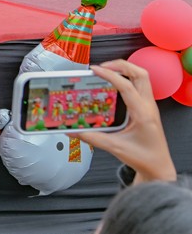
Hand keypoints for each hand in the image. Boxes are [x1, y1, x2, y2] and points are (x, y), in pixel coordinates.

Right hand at [72, 60, 176, 183]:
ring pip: (142, 77)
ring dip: (125, 70)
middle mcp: (149, 106)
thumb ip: (92, 138)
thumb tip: (73, 130)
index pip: (127, 86)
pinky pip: (139, 86)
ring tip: (107, 71)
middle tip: (102, 66)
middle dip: (121, 65)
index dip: (110, 75)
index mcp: (143, 114)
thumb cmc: (144, 158)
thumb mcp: (115, 147)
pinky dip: (126, 79)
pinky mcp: (147, 108)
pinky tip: (114, 84)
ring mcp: (150, 106)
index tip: (95, 70)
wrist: (159, 167)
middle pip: (140, 73)